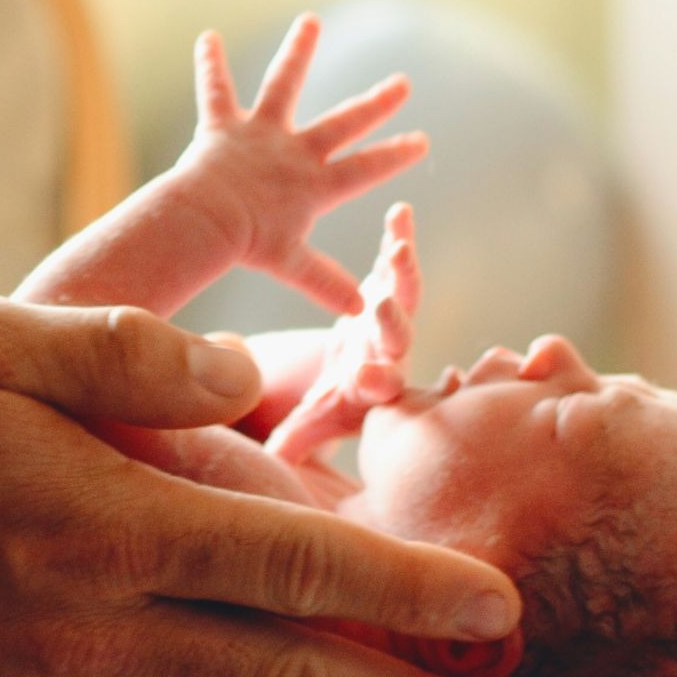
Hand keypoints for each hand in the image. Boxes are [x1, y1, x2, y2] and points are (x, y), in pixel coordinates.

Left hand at [174, 14, 426, 314]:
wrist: (209, 221)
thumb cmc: (249, 245)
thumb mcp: (292, 265)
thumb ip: (325, 282)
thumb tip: (359, 312)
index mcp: (314, 185)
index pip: (364, 169)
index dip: (394, 156)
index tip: (421, 142)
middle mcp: (295, 152)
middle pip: (343, 123)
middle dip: (374, 105)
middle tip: (402, 83)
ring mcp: (262, 135)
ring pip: (284, 85)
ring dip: (298, 53)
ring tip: (309, 22)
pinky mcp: (225, 126)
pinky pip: (216, 91)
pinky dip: (209, 65)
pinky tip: (206, 37)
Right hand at [263, 202, 420, 465]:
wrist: (353, 379)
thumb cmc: (330, 407)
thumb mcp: (307, 427)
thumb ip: (293, 444)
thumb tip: (273, 464)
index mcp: (371, 390)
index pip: (378, 389)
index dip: (376, 384)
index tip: (368, 380)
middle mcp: (388, 354)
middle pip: (396, 339)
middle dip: (390, 322)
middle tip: (382, 308)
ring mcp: (390, 319)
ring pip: (403, 296)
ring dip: (401, 272)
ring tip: (398, 247)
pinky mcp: (386, 289)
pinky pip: (395, 263)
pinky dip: (398, 237)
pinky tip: (400, 212)